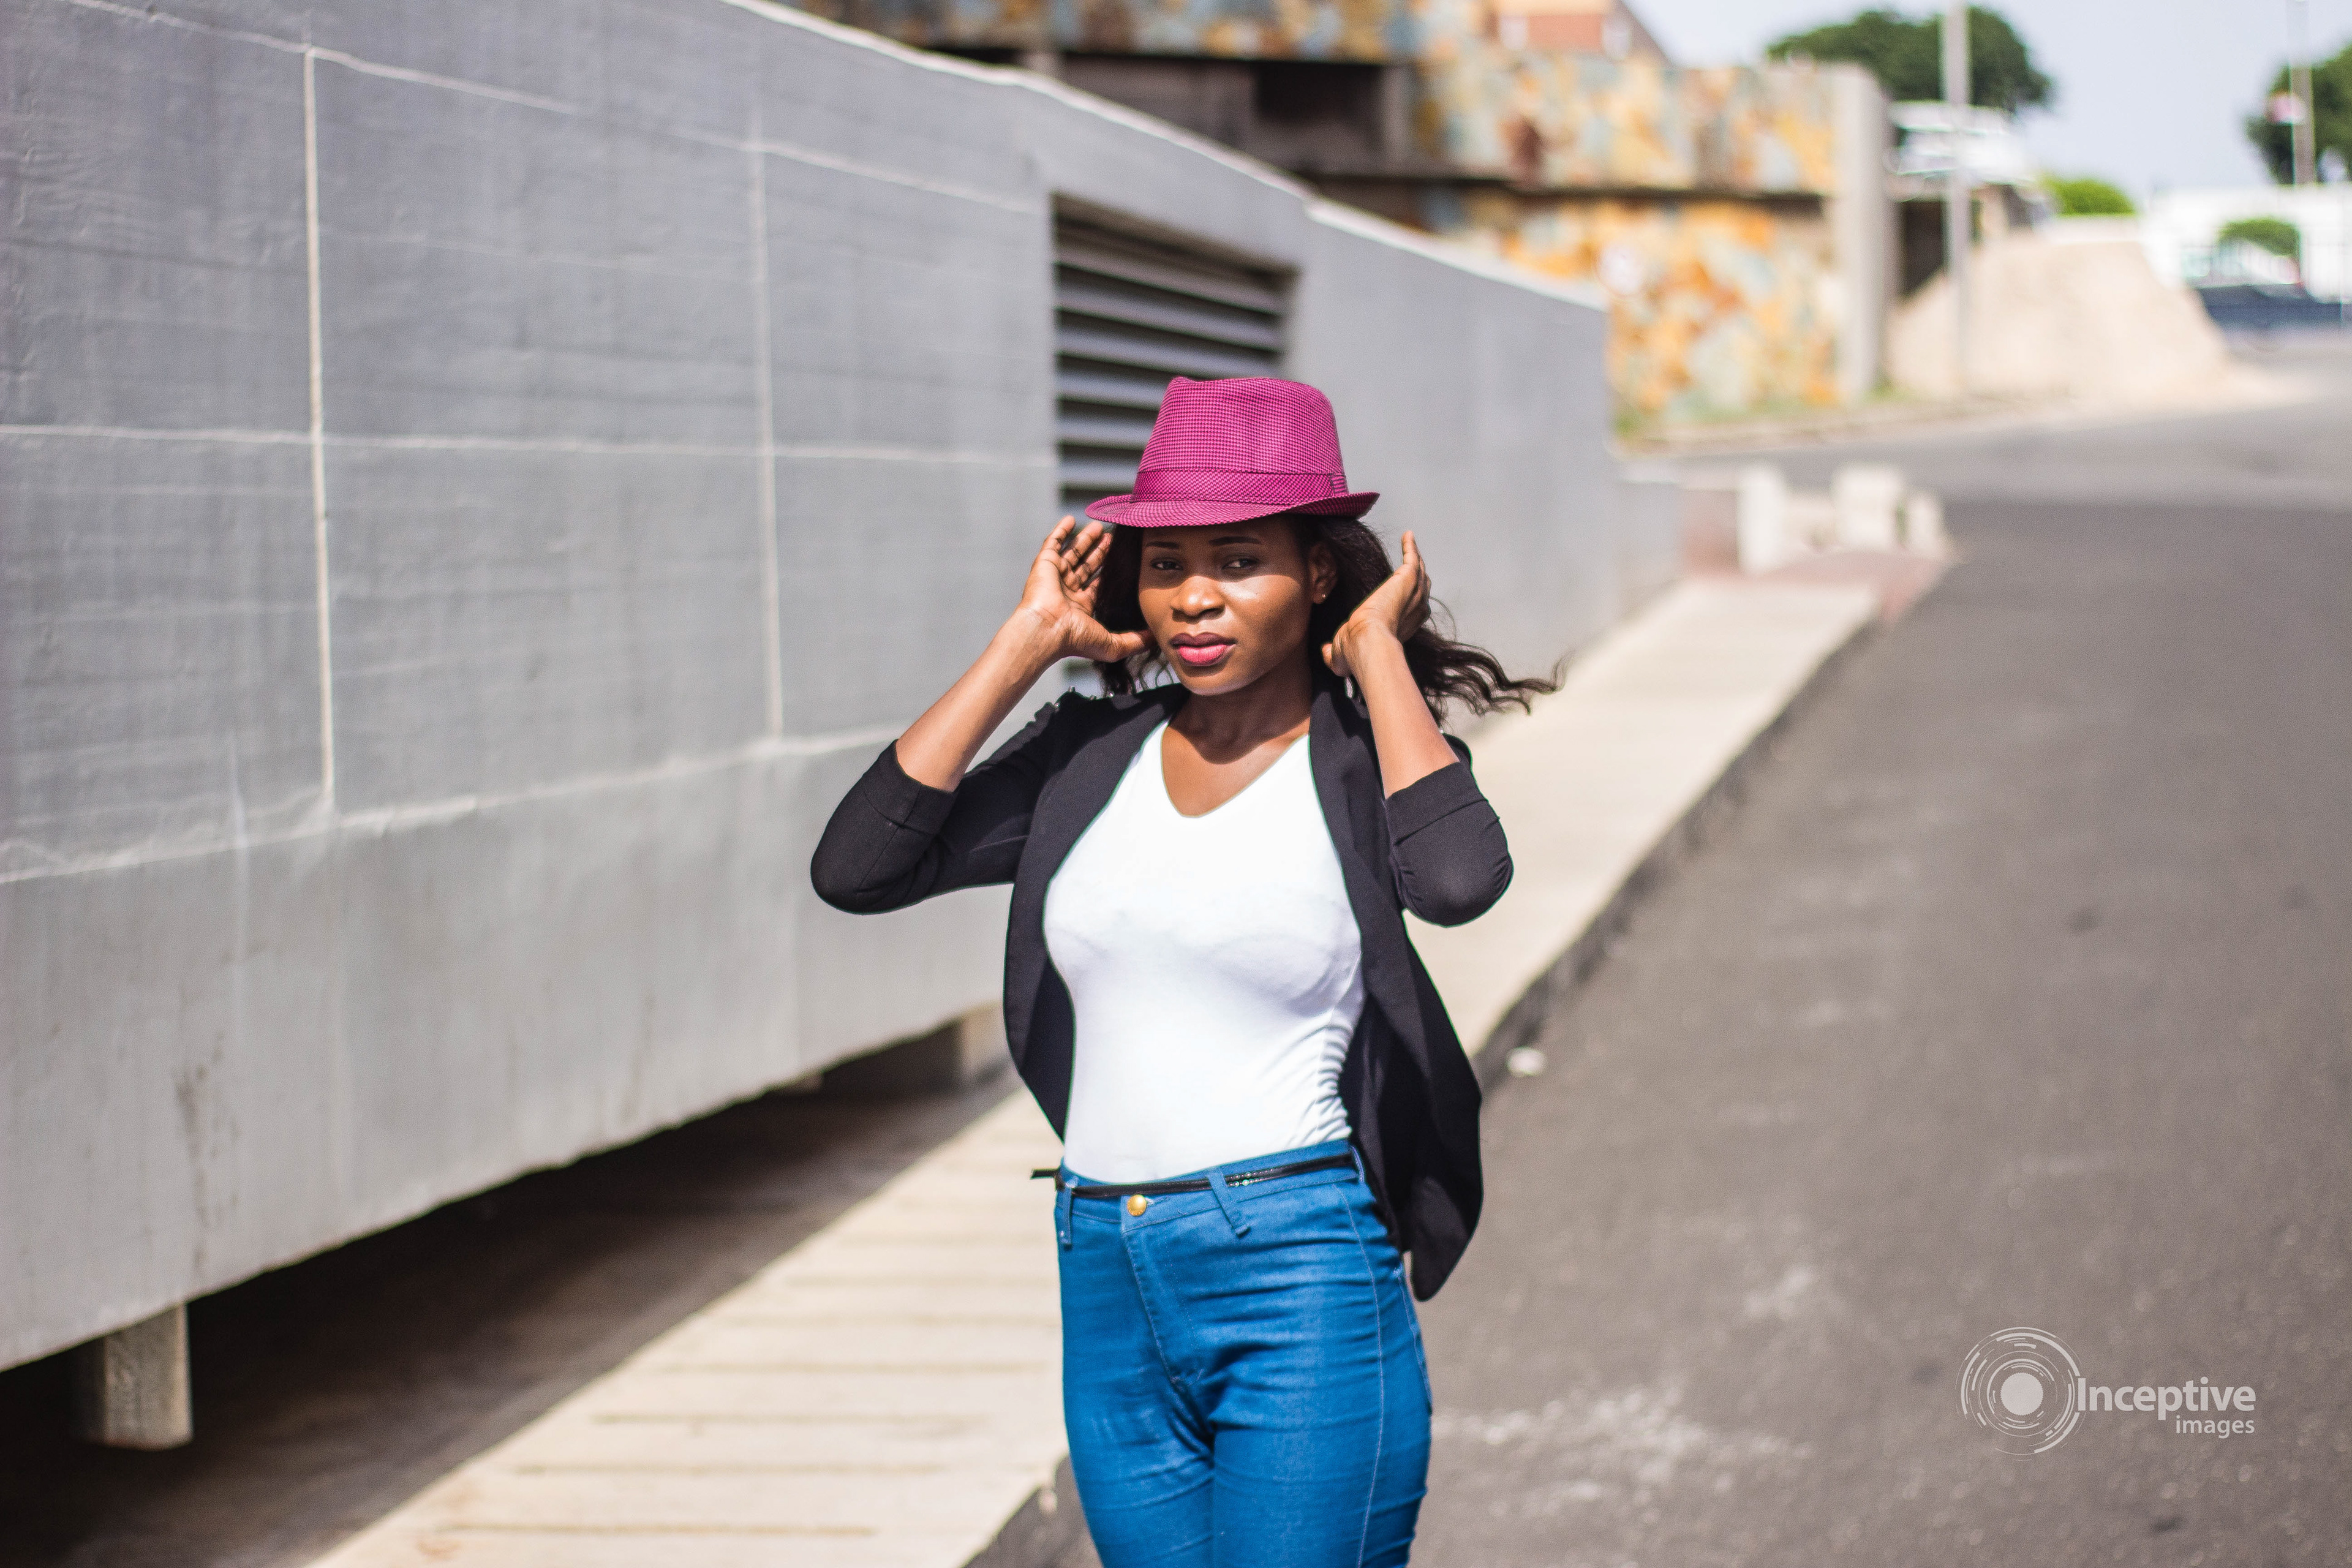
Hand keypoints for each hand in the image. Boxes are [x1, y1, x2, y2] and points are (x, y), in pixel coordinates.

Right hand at [1017, 517, 1149, 664]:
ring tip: (1100, 527)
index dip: (1108, 574)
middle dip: (1099, 553)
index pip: (1096, 586)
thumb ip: (1135, 640)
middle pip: (1086, 567)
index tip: (1122, 561)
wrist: (1046, 630)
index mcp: (1079, 608)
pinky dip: (1060, 531)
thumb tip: (1156, 637)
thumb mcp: (1113, 645)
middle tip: (1113, 538)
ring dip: (1085, 540)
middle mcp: (1066, 592)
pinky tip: (1071, 519)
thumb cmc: (1076, 640)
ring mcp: (1054, 577)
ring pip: (1072, 553)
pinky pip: (1052, 543)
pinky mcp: (1044, 565)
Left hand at [1323, 530, 1430, 679]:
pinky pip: (1412, 557)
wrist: (1364, 640)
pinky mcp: (1407, 578)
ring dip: (1416, 559)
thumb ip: (1332, 653)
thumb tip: (1324, 652)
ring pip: (1420, 572)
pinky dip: (1410, 546)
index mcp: (1403, 627)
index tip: (1399, 595)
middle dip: (1418, 578)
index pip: (1410, 611)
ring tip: (1411, 548)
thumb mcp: (1341, 656)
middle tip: (1412, 566)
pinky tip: (1408, 535)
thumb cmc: (1355, 651)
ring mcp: (1413, 593)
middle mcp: (1414, 611)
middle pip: (1421, 589)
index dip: (1406, 602)